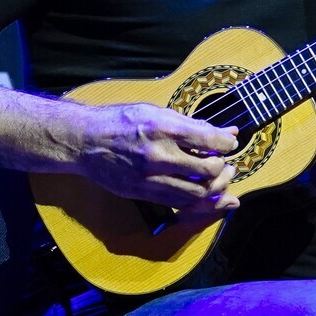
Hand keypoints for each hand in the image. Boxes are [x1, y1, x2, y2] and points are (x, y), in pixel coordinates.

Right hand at [77, 103, 241, 216]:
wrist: (85, 141)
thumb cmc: (120, 121)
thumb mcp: (155, 111)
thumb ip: (191, 124)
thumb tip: (225, 131)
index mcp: (162, 128)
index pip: (209, 141)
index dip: (227, 143)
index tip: (230, 142)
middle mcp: (158, 155)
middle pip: (207, 171)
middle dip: (224, 168)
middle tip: (227, 163)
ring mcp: (150, 178)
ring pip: (196, 193)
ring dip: (215, 188)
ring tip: (219, 178)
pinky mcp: (143, 194)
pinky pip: (178, 203)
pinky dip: (197, 201)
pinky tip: (203, 193)